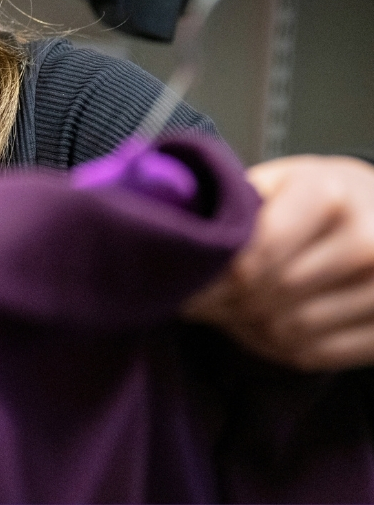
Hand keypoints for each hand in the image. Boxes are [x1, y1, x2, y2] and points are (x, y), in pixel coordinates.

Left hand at [183, 155, 373, 370]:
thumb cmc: (326, 194)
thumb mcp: (283, 177)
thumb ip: (239, 201)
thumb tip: (182, 230)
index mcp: (328, 196)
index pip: (253, 255)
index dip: (208, 278)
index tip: (178, 285)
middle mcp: (366, 243)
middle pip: (267, 295)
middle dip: (219, 304)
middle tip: (187, 303)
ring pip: (288, 331)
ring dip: (242, 329)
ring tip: (217, 314)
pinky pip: (316, 355)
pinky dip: (274, 349)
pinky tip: (252, 330)